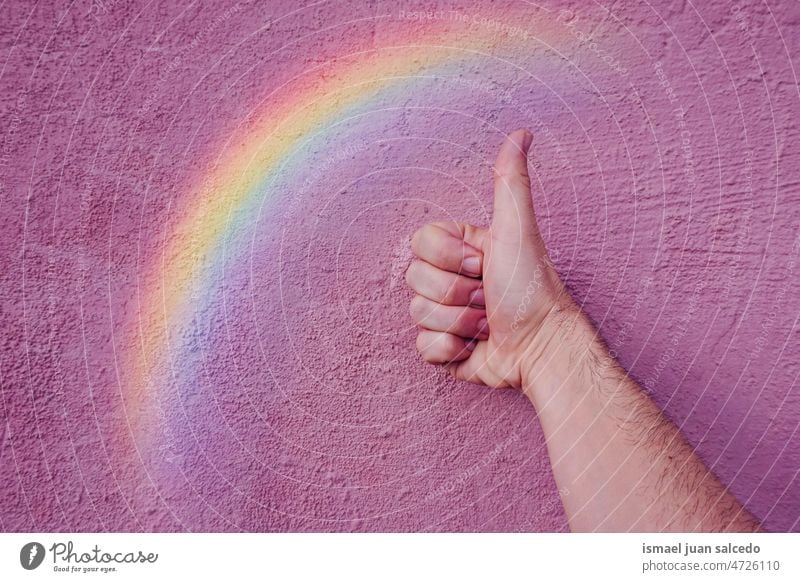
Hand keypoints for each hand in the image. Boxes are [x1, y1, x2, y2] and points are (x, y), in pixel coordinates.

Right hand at [406, 129, 576, 389]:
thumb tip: (521, 133)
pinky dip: (450, 350)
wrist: (540, 348)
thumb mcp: (517, 231)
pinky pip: (422, 347)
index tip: (483, 263)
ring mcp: (445, 315)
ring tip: (487, 323)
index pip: (421, 244)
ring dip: (458, 321)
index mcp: (462, 250)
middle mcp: (451, 279)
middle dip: (456, 292)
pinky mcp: (444, 349)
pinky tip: (474, 347)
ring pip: (417, 313)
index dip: (450, 258)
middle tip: (488, 296)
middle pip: (415, 279)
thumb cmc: (531, 289)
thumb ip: (510, 183)